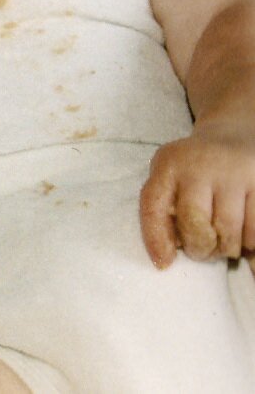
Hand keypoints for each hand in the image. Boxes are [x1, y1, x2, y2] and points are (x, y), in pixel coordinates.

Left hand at [139, 120, 254, 267]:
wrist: (233, 135)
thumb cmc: (193, 169)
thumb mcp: (169, 177)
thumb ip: (162, 209)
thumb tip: (165, 257)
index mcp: (169, 165)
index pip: (154, 206)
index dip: (156, 239)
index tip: (163, 263)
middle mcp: (200, 165)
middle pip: (197, 226)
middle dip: (201, 248)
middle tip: (205, 250)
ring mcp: (235, 172)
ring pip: (230, 233)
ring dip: (228, 248)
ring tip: (225, 240)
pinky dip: (252, 244)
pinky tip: (245, 237)